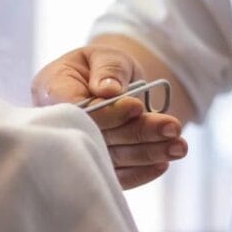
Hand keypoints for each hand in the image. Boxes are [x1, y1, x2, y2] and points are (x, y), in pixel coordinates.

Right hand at [32, 44, 187, 188]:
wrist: (105, 87)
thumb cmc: (101, 67)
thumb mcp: (105, 55)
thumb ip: (108, 68)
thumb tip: (109, 89)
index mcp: (51, 90)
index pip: (76, 110)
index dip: (107, 113)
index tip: (137, 107)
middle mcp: (59, 125)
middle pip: (98, 136)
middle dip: (138, 132)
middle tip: (173, 128)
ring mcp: (76, 149)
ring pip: (111, 158)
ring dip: (147, 153)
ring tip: (179, 145)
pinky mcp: (94, 165)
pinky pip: (116, 176)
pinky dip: (141, 172)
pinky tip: (164, 163)